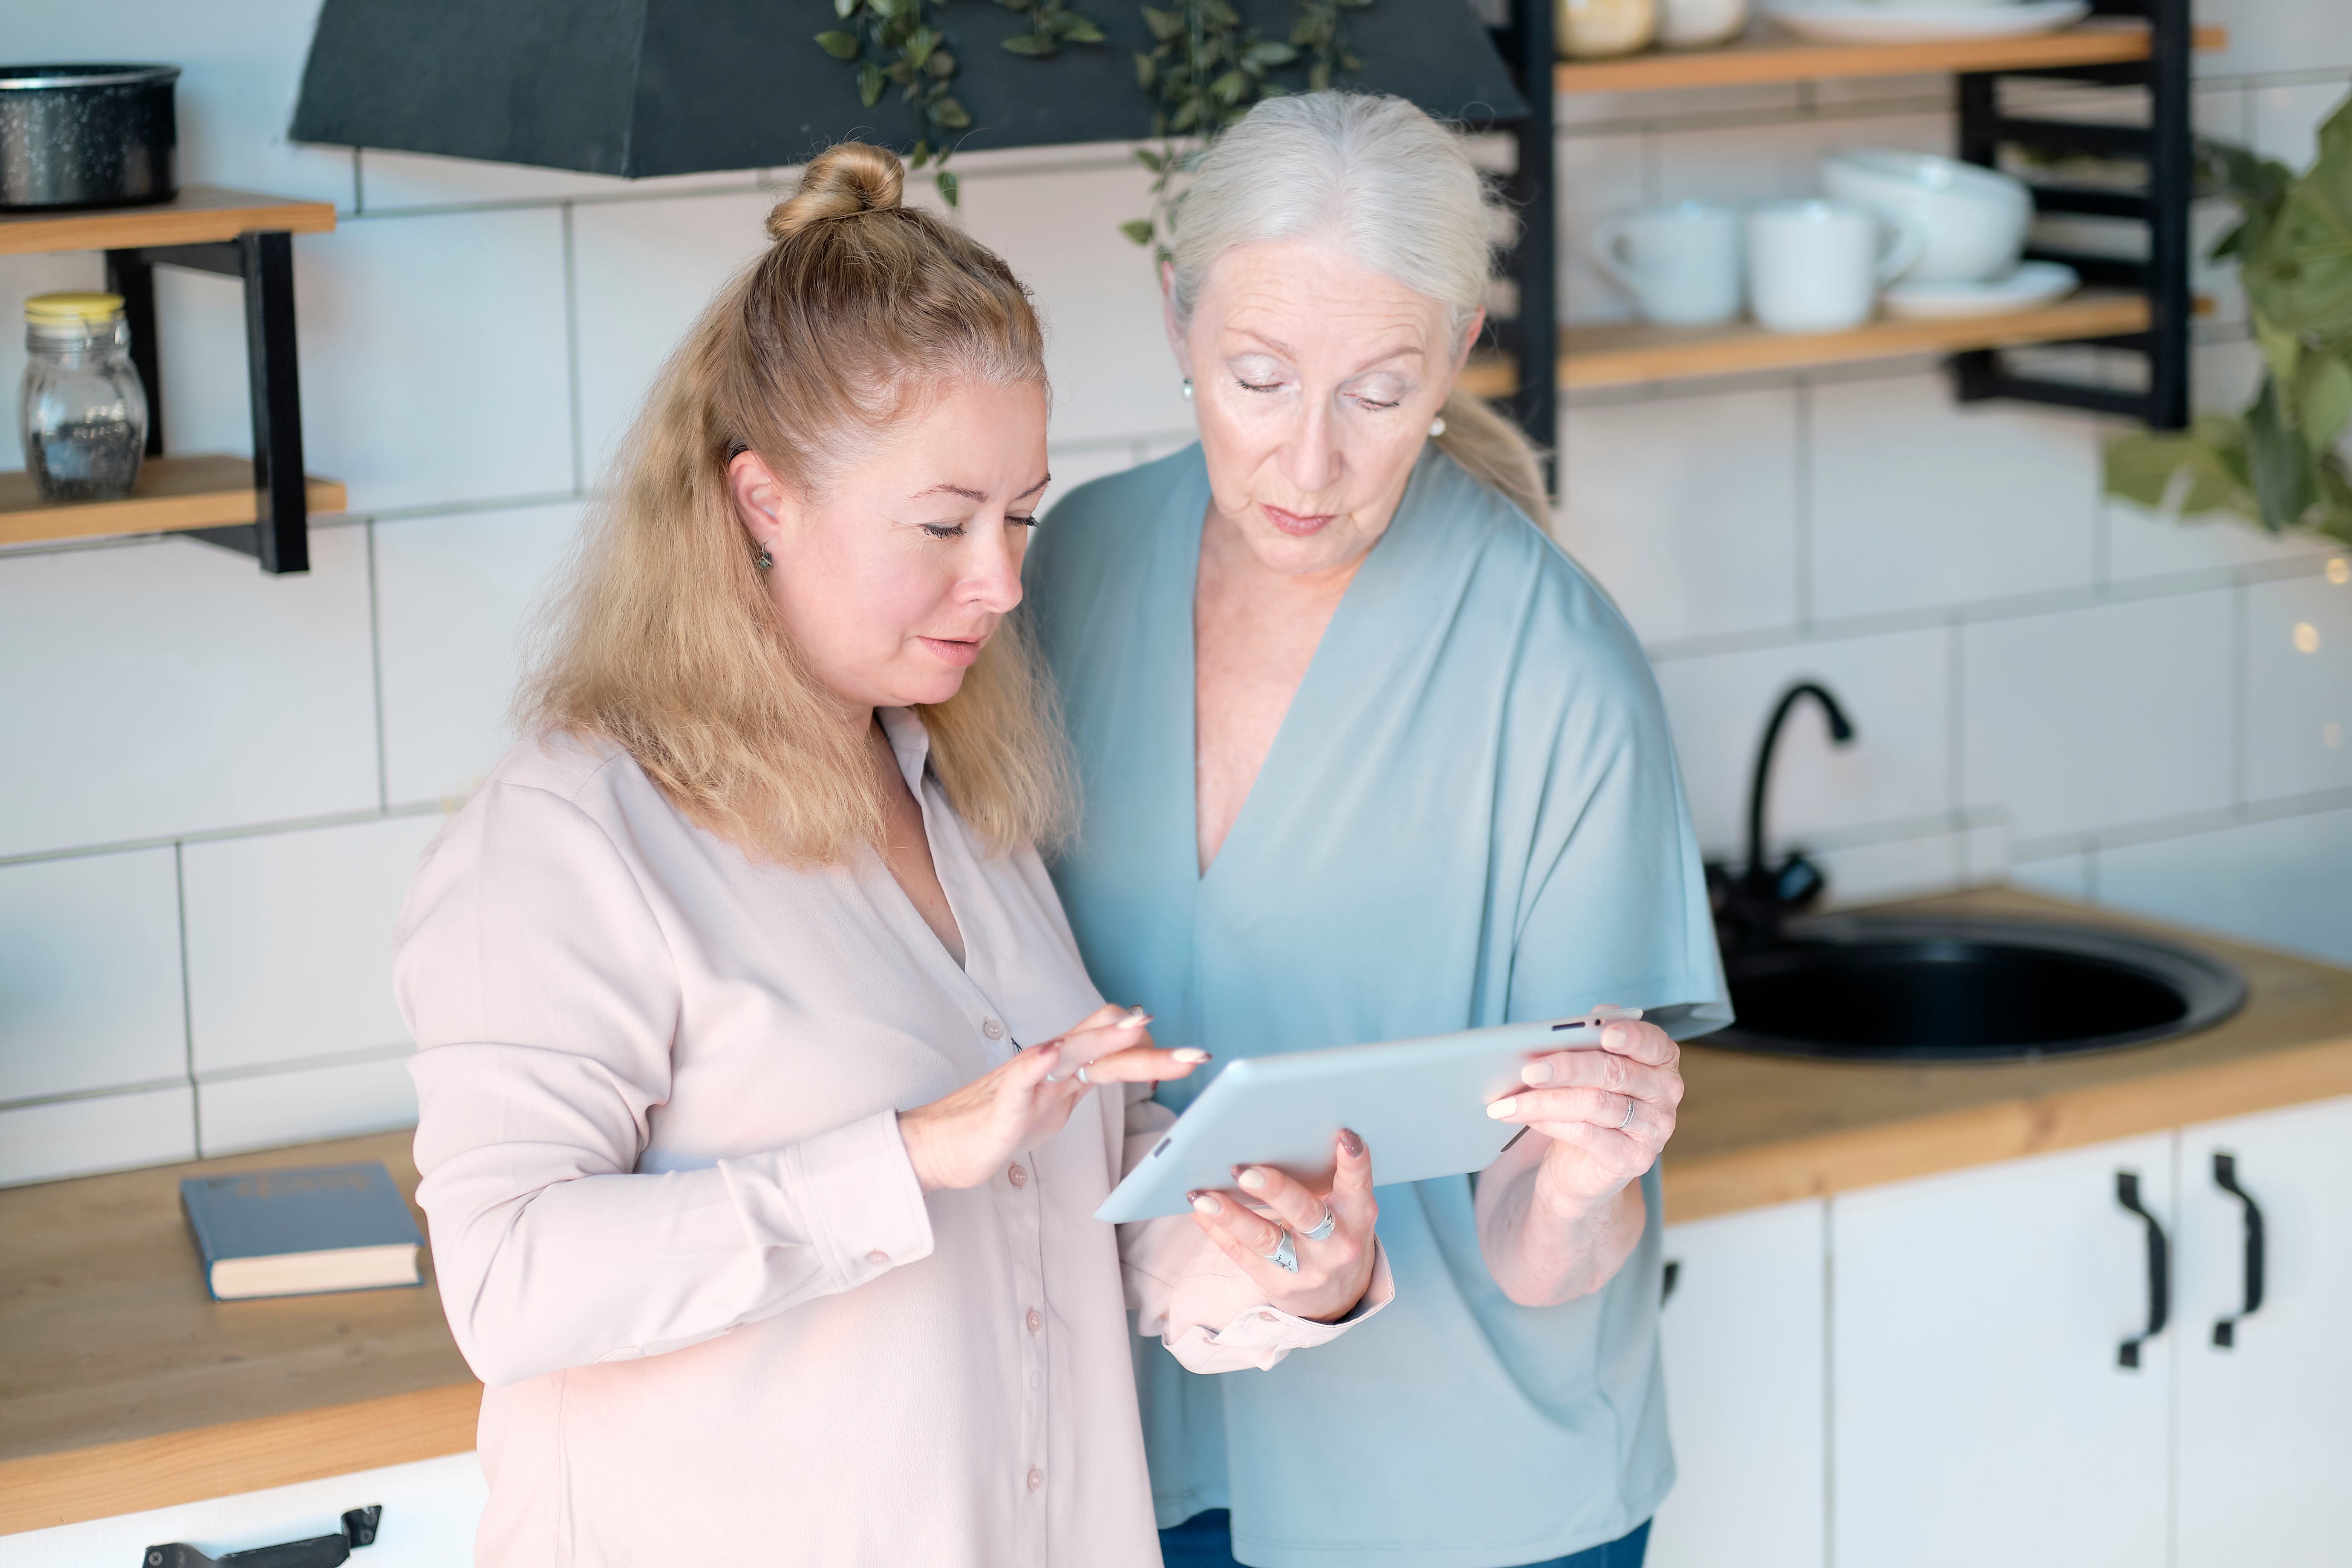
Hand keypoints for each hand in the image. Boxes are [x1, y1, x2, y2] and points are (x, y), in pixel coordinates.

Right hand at [900, 1005, 1206, 1191]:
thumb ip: (1079, 1085)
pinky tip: (1053, 1052)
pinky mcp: (999, 1105)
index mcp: (1063, 1068)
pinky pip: (1018, 1079)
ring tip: (1141, 1027)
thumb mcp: (1051, 1107)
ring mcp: (1024, 1083)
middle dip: (1152, 1050)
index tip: (1186, 1062)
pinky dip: (1036, 1063)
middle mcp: (1047, 1066)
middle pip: (1104, 1044)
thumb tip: (1115, 1071)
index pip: (1114, 1045)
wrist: (939, 1147)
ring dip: (1106, 1038)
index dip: (1149, 1050)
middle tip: (1198, 1056)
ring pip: (1068, 1050)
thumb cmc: (995, 1126)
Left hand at [1185, 1130, 1377, 1323]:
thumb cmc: (1335, 1235)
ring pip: (1266, 1239)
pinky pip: (1242, 1255)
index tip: (1344, 1136)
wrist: (1336, 1298)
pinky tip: (1200, 1212)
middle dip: (1275, 1190)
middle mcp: (1336, 1244)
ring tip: (1204, 1198)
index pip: (1358, 1185)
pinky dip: (1218, 1231)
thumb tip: (1279, 1137)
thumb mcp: (1345, 1211)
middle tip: (1244, 1172)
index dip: (1354, 1162)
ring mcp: (1306, 1268)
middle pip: (1306, 1214)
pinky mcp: (1278, 1284)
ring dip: (1232, 1216)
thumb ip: (1327, 1180)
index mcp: (1357, 1216)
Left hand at [1484, 1019, 1682, 1219]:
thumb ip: (1588, 1044)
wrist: (1585, 1163)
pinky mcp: (1634, 1159)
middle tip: (1528, 1070)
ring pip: (1595, 1104)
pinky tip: (1529, 1118)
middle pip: (1614, 1073)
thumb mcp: (1590, 1069)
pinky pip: (1587, 1135)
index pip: (1654, 1042)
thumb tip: (1568, 1028)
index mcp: (1661, 1061)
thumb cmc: (1588, 1102)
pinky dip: (1552, 1123)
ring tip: (1510, 1101)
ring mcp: (1654, 1129)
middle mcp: (1665, 1093)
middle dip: (1567, 1068)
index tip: (1604, 1033)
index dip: (1631, 1036)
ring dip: (1545, 1101)